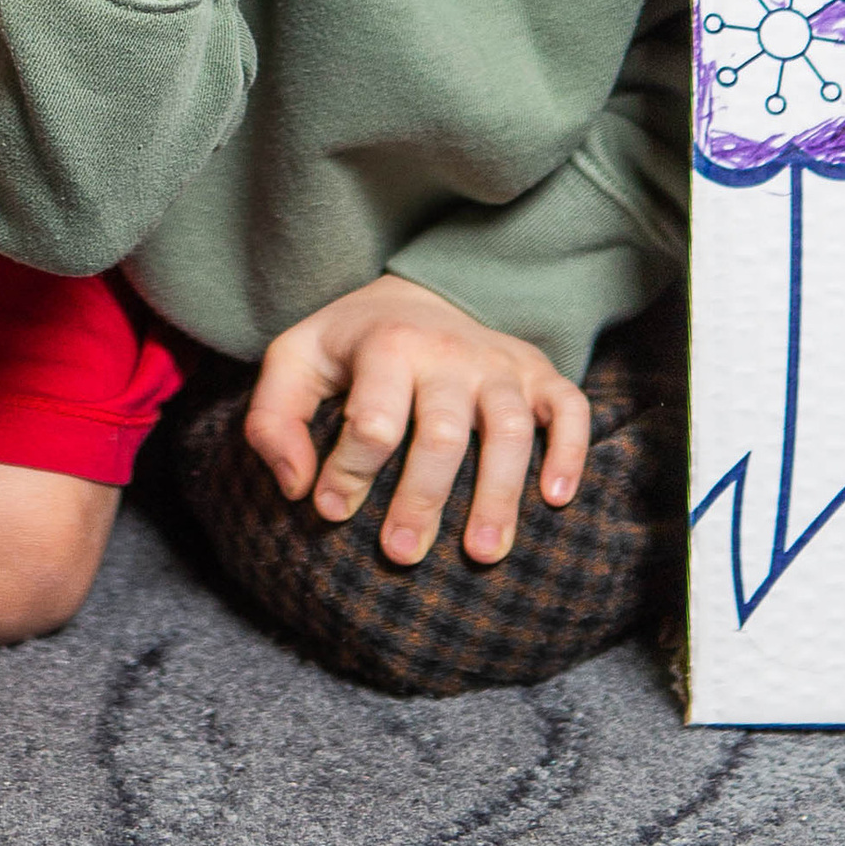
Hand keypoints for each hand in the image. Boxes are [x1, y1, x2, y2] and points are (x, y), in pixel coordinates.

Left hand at [246, 278, 591, 568]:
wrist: (418, 290)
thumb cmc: (351, 345)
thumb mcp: (295, 361)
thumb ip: (274, 420)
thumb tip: (297, 488)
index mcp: (387, 344)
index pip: (372, 420)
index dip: (349, 473)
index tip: (331, 512)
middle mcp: (448, 351)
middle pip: (443, 433)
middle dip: (423, 499)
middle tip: (401, 555)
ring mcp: (499, 363)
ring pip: (511, 429)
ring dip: (499, 495)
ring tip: (482, 554)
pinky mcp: (537, 373)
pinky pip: (569, 408)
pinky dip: (571, 451)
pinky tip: (557, 499)